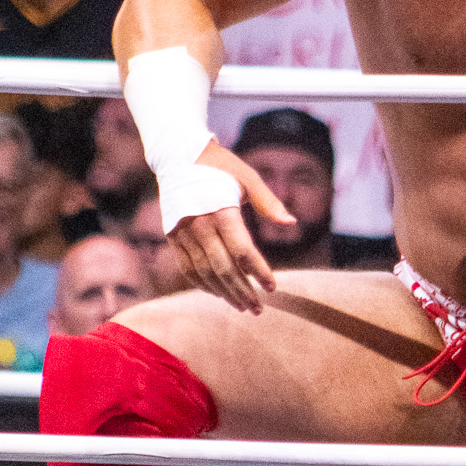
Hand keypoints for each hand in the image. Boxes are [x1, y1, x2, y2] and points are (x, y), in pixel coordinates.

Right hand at [169, 143, 294, 312]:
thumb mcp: (247, 178)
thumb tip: (292, 223)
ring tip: (242, 306)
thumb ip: (268, 202)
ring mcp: (184, 233)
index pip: (243, 251)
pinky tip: (219, 293)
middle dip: (242, 291)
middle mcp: (200, 225)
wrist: (178, 156)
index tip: (272, 287)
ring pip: (205, 272)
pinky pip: (188, 268)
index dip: (259, 272)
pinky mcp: (173, 237)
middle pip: (224, 268)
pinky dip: (203, 284)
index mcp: (221, 211)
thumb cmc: (220, 166)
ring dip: (224, 293)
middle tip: (258, 308)